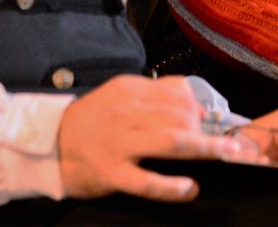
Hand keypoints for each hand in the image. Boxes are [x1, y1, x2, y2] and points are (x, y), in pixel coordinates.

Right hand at [56, 75, 250, 201]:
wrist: (49, 145)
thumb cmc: (91, 122)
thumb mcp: (119, 97)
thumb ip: (154, 97)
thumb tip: (197, 107)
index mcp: (129, 90)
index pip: (177, 93)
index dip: (202, 109)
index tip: (215, 123)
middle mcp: (125, 112)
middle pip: (179, 116)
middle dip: (208, 130)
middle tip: (228, 145)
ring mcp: (118, 143)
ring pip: (170, 142)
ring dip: (204, 149)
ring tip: (226, 156)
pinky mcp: (110, 173)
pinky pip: (145, 181)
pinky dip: (170, 186)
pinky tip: (189, 188)